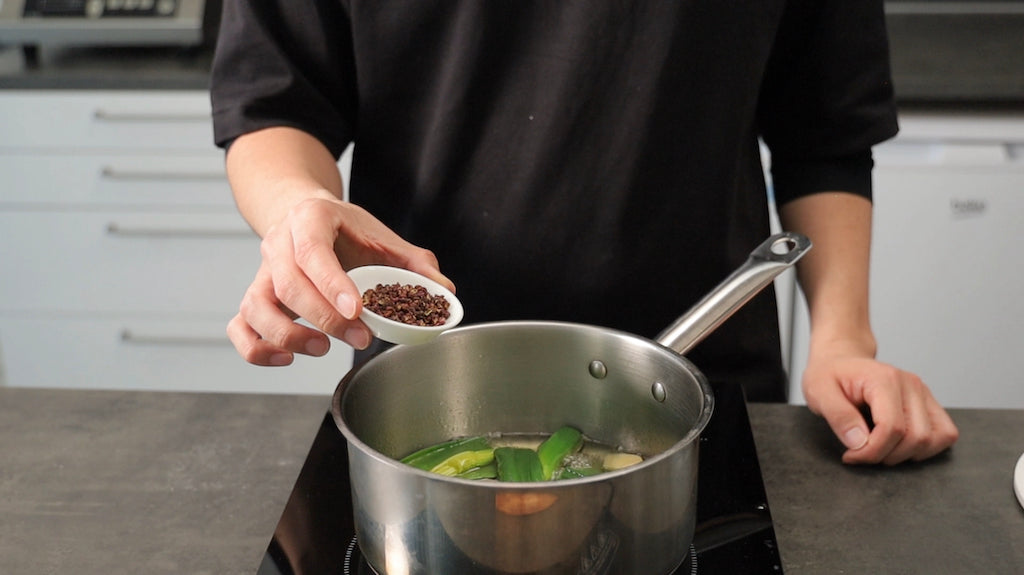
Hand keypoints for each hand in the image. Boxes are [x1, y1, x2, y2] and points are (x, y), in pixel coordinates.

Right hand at [227, 195, 453, 365]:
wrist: (304, 212)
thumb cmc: (346, 229)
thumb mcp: (382, 236)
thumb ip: (414, 263)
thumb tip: (445, 292)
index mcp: (310, 219)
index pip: (314, 251)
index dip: (332, 284)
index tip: (356, 310)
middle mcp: (278, 243)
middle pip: (288, 284)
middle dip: (325, 318)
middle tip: (359, 338)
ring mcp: (261, 271)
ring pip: (256, 307)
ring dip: (287, 335)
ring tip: (321, 349)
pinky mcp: (253, 297)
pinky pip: (240, 325)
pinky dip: (255, 347)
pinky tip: (285, 358)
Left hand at [801, 348, 958, 464]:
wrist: (840, 361)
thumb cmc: (829, 375)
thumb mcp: (818, 392)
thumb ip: (838, 416)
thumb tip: (859, 442)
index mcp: (884, 379)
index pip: (892, 428)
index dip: (871, 451)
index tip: (850, 455)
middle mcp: (910, 384)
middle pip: (915, 438)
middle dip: (886, 455)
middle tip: (861, 453)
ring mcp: (923, 393)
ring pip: (933, 439)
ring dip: (906, 455)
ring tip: (880, 449)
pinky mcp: (928, 403)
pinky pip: (945, 434)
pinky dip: (926, 448)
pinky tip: (900, 446)